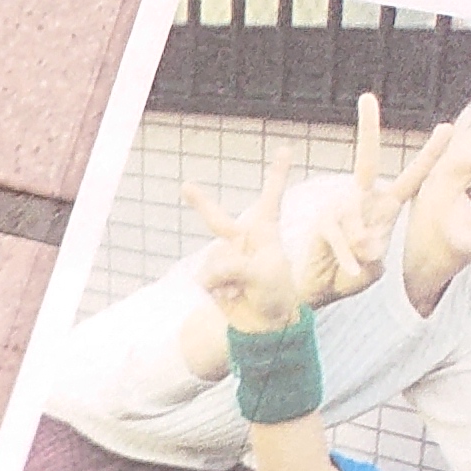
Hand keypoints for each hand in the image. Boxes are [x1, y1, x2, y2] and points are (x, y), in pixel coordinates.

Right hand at [185, 156, 313, 336]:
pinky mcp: (211, 277)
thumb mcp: (264, 275)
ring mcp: (225, 259)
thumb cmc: (276, 293)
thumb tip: (209, 272)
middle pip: (217, 219)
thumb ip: (235, 266)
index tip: (285, 148)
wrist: (264, 322)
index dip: (277, 173)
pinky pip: (205, 278)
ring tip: (242, 290)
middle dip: (200, 202)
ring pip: (213, 261)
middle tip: (186, 186)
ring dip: (225, 278)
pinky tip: (231, 296)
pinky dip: (217, 289)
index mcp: (265, 232)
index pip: (271, 198)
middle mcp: (242, 241)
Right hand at [311, 95, 453, 304]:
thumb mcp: (374, 268)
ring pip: (353, 213)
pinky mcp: (321, 223)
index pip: (413, 178)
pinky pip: (338, 234)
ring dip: (359, 239)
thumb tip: (365, 240)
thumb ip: (374, 253)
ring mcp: (339, 209)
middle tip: (365, 97)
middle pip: (366, 160)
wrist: (319, 289)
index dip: (430, 154)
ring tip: (361, 259)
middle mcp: (363, 200)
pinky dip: (346, 255)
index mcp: (387, 207)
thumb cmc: (351, 275)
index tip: (447, 126)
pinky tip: (350, 268)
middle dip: (367, 129)